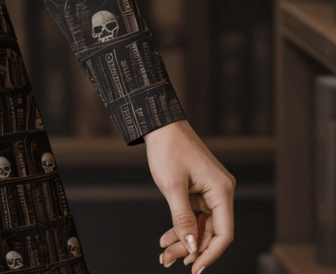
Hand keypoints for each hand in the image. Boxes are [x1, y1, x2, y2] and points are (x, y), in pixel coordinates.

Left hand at [146, 119, 234, 270]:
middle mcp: (220, 192)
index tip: (195, 268)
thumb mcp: (172, 186)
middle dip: (190, 248)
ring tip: (164, 253)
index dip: (210, 253)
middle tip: (169, 260)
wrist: (159, 123)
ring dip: (183, 239)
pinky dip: (181, 226)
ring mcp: (209, 191)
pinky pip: (193, 214)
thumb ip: (183, 218)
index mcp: (222, 190)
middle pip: (210, 231)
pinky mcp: (198, 189)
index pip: (224, 233)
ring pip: (200, 225)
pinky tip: (167, 238)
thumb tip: (191, 246)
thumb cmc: (168, 148)